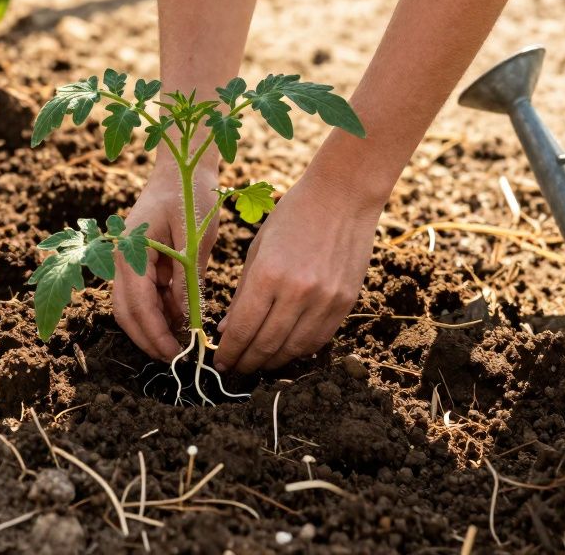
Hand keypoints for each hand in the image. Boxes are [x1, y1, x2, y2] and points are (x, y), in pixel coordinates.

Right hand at [112, 164, 218, 361]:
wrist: (181, 167)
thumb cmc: (189, 194)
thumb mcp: (194, 237)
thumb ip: (187, 278)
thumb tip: (187, 319)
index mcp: (130, 250)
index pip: (137, 304)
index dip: (154, 334)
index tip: (176, 354)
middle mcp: (121, 258)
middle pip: (126, 311)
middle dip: (148, 339)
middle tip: (175, 359)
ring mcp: (128, 260)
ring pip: (133, 306)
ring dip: (153, 328)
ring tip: (181, 345)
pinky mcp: (140, 261)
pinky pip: (145, 294)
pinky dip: (160, 311)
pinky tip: (181, 323)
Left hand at [214, 169, 380, 372]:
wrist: (343, 196)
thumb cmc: (292, 216)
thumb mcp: (257, 250)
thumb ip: (243, 292)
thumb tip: (226, 331)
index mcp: (268, 274)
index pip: (242, 329)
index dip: (228, 352)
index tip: (219, 362)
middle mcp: (297, 292)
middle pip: (266, 344)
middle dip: (246, 362)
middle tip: (235, 369)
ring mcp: (325, 300)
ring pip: (293, 348)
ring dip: (272, 362)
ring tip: (258, 363)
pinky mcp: (345, 303)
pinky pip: (319, 339)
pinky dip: (299, 350)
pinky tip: (286, 350)